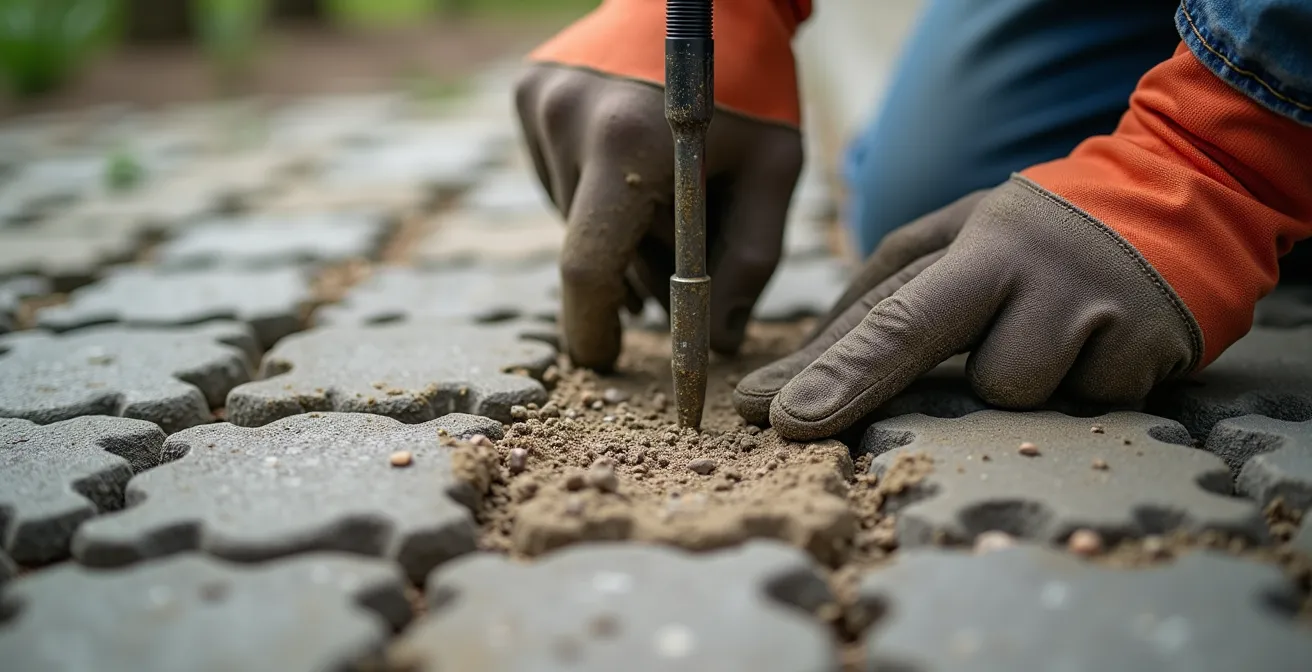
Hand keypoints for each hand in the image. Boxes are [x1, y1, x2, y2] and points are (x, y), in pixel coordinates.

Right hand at [514, 64, 802, 370]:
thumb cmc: (754, 82)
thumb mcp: (775, 171)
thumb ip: (751, 260)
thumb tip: (719, 341)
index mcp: (629, 141)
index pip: (587, 265)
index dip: (591, 328)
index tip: (603, 362)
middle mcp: (570, 118)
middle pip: (585, 241)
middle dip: (628, 270)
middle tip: (672, 260)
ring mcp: (541, 101)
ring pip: (569, 212)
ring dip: (614, 227)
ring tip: (662, 201)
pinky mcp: (529, 92)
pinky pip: (556, 175)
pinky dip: (593, 189)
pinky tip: (631, 164)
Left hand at [734, 176, 1201, 439]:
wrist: (1184, 198)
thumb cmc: (1038, 238)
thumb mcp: (959, 239)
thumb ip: (886, 297)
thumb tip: (801, 373)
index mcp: (977, 241)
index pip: (890, 311)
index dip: (830, 367)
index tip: (769, 409)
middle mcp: (1026, 268)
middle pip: (925, 339)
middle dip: (857, 385)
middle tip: (796, 424)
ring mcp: (1091, 308)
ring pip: (1009, 391)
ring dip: (1017, 380)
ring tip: (1050, 335)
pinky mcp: (1150, 347)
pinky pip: (1085, 404)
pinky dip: (1084, 387)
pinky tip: (1101, 346)